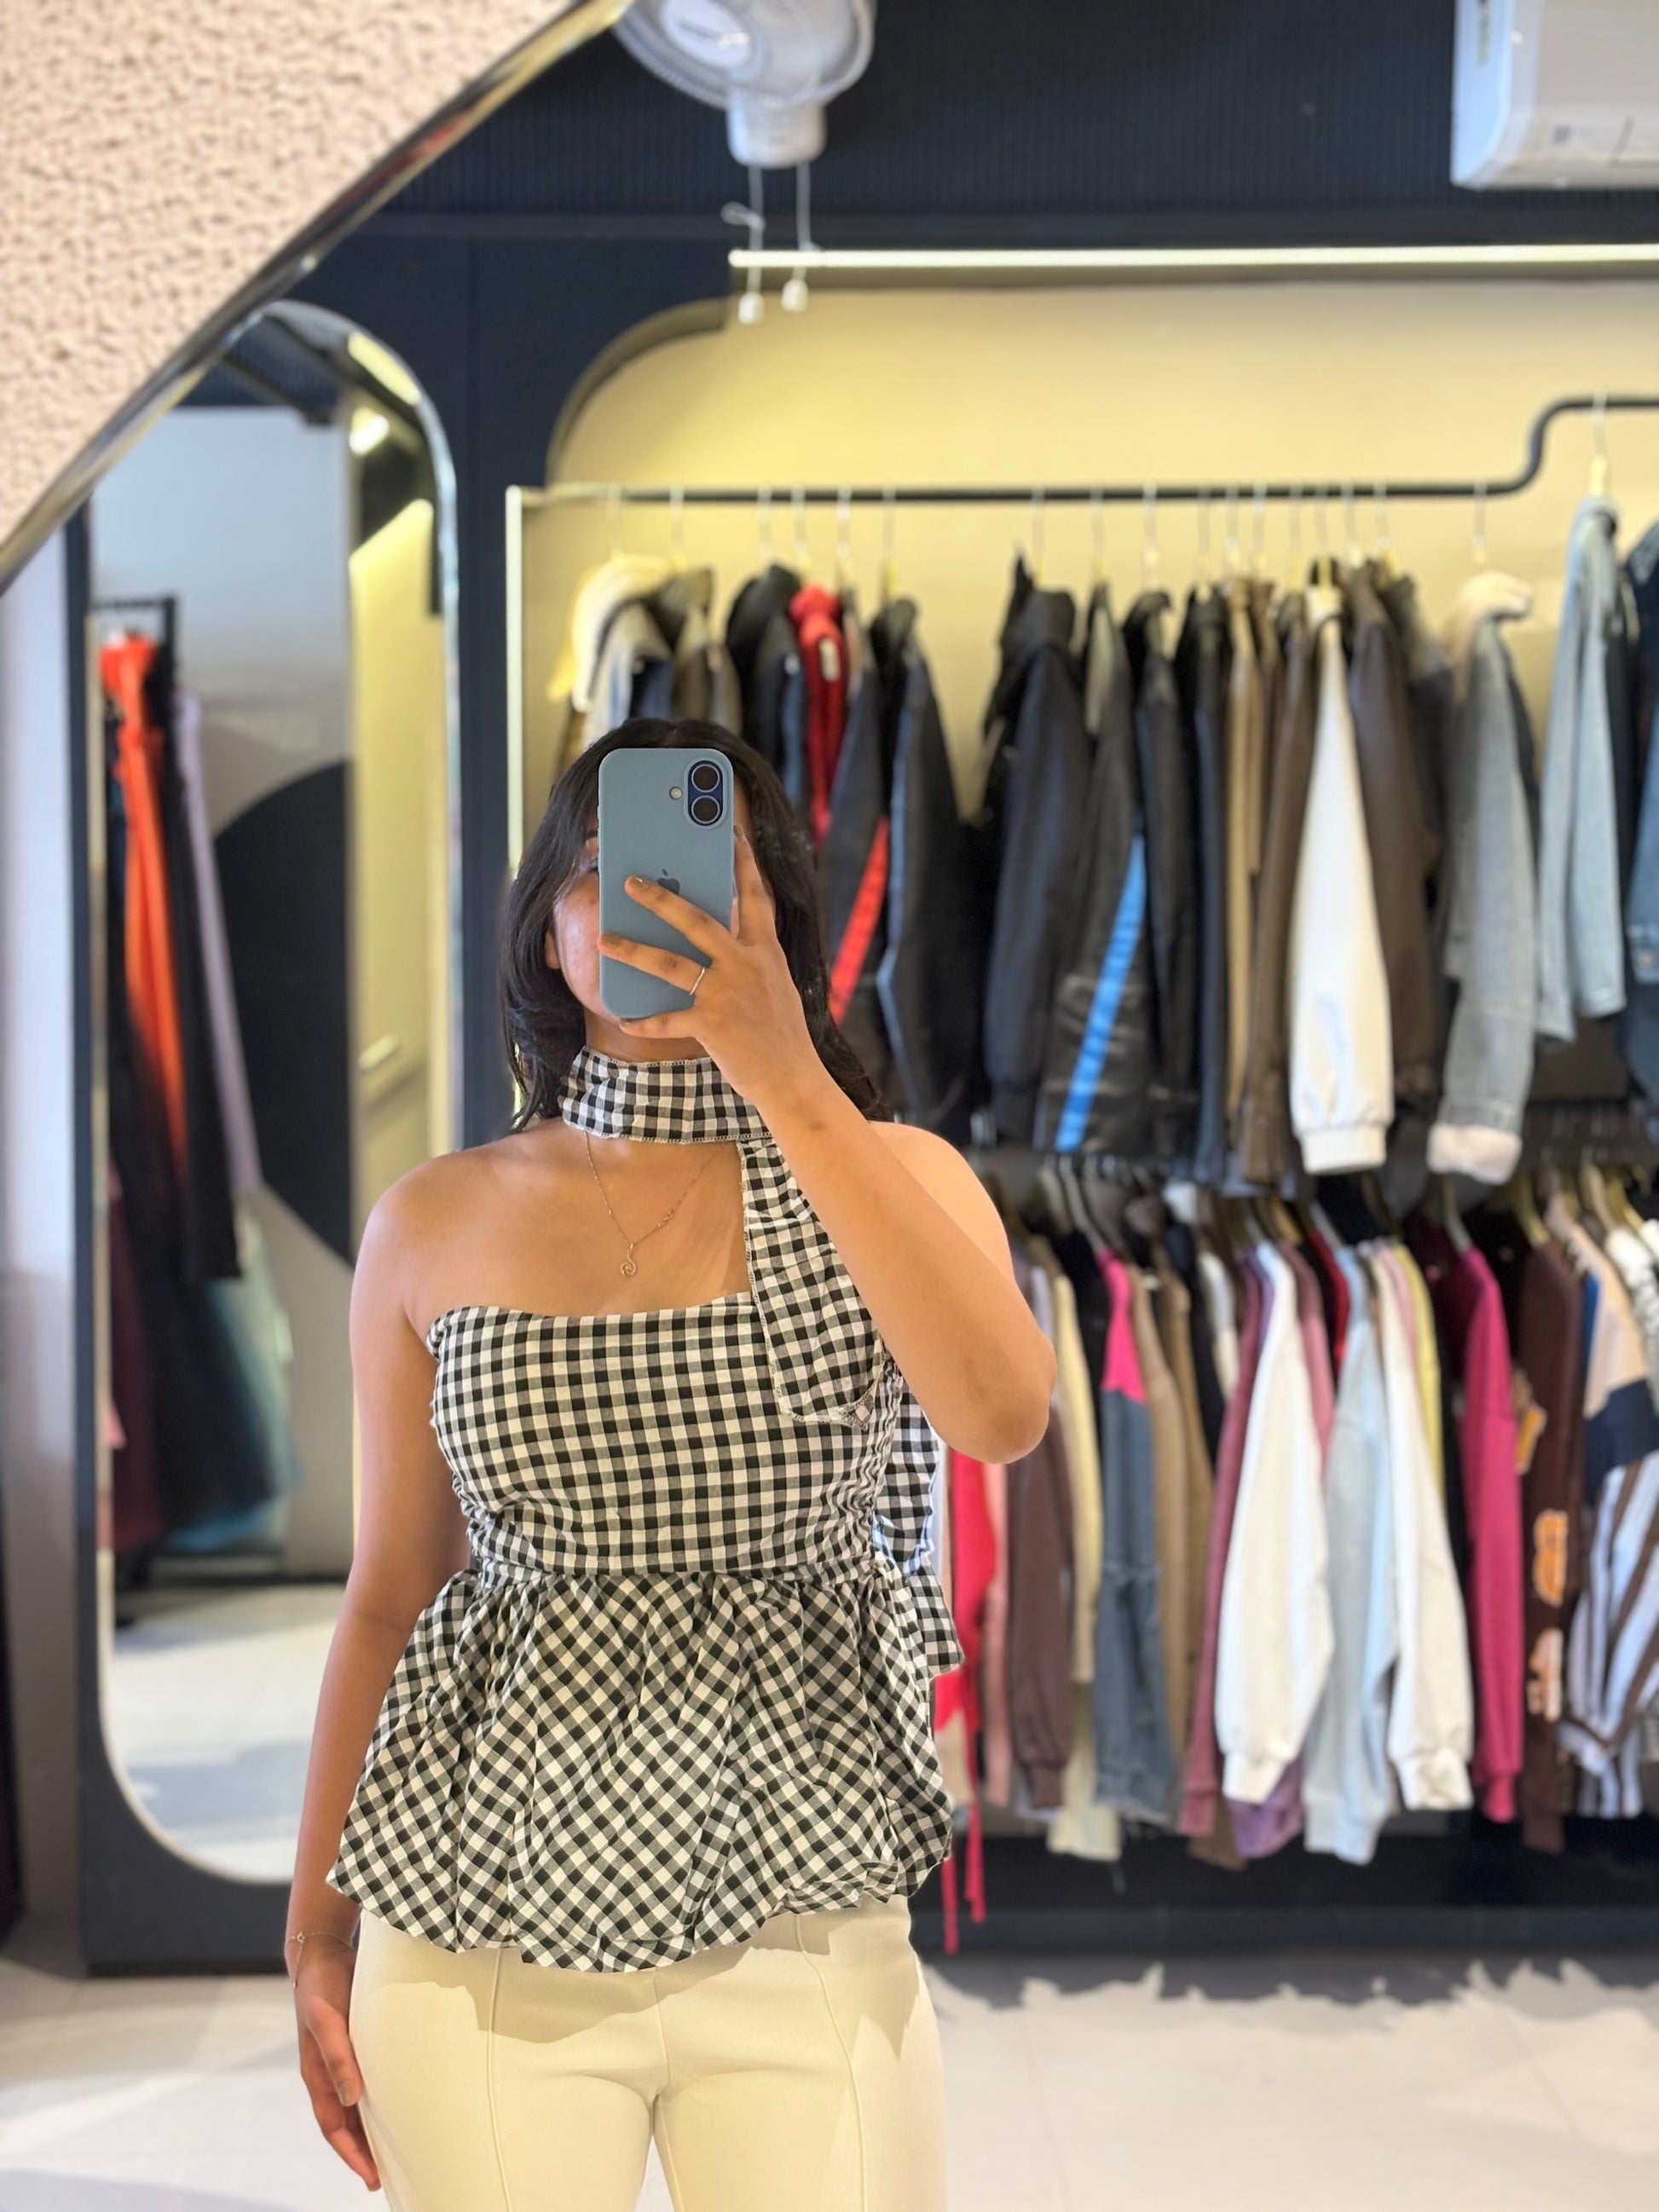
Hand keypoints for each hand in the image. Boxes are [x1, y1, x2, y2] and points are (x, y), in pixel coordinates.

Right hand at [294, 1945, 379, 2190]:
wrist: (323, 1953)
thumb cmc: (321, 1987)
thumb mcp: (326, 2021)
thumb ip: (338, 2058)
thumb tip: (352, 2098)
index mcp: (317, 2075)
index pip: (334, 2127)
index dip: (351, 2154)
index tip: (370, 2178)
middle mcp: (330, 2073)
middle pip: (346, 2123)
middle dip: (363, 2151)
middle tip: (386, 2176)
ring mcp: (343, 2059)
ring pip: (357, 2105)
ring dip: (372, 2128)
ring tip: (395, 2149)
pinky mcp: (356, 2044)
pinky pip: (367, 2080)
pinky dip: (379, 2097)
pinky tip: (397, 2102)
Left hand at [598, 824, 823, 1112]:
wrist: (794, 1080)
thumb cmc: (782, 1034)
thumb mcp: (774, 984)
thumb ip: (751, 957)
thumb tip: (723, 933)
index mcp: (766, 952)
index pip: (755, 897)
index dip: (744, 863)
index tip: (731, 834)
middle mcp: (745, 966)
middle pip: (696, 920)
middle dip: (660, 898)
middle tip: (631, 881)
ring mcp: (727, 994)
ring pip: (670, 963)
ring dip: (632, 949)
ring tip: (604, 939)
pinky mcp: (712, 1026)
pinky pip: (667, 1020)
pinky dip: (644, 1020)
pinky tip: (626, 1017)